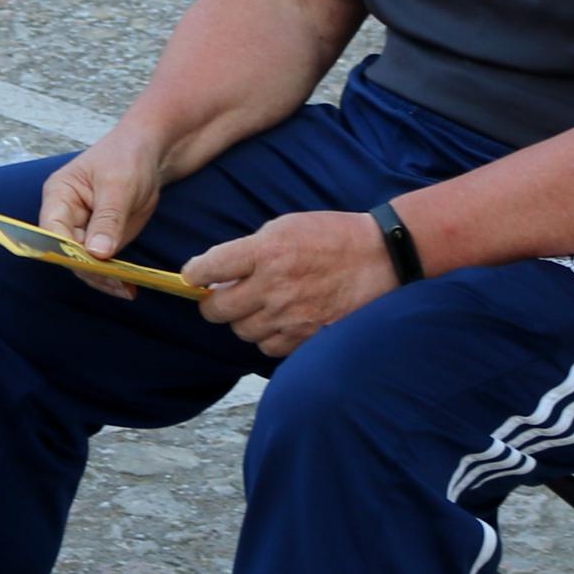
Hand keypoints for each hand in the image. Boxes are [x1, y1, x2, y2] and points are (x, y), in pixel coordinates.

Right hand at [36, 125, 172, 300]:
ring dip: (103, 279)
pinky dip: (114, 276)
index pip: (52, 231)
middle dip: (90, 271)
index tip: (93, 265)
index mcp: (59, 195)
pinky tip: (129, 287)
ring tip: (127, 289)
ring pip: (83, 264)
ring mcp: (82, 230)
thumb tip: (95, 253)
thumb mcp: (119, 185)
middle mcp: (64, 216)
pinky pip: (101, 264)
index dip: (68, 251)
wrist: (150, 153)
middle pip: (66, 253)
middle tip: (117, 283)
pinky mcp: (101, 239)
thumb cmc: (127, 157)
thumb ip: (107, 218)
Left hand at [182, 210, 397, 357]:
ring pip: (241, 331)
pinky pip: (268, 347)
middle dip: (213, 303)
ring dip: (243, 320)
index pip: (208, 268)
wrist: (379, 256)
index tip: (195, 276)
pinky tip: (278, 320)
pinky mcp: (306, 336)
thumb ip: (249, 250)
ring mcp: (290, 315)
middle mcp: (274, 286)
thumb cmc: (331, 236)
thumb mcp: (285, 226)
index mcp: (266, 251)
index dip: (194, 274)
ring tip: (259, 305)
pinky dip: (267, 337)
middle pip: (217, 310)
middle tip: (221, 296)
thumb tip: (217, 274)